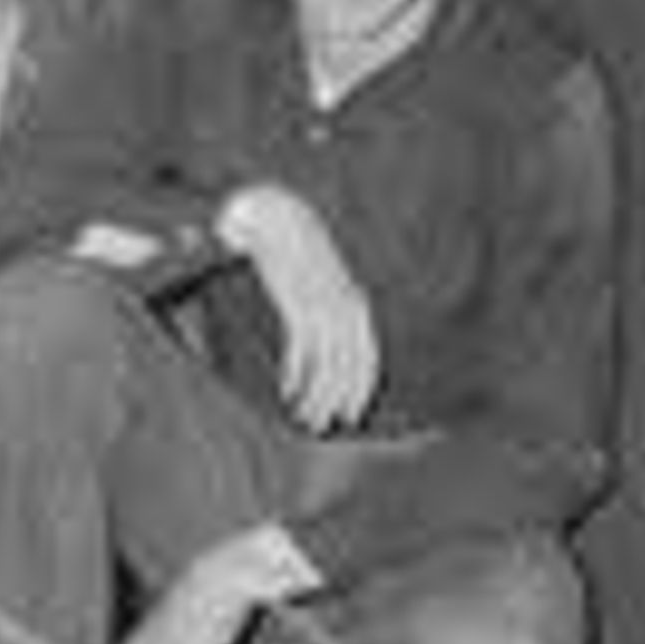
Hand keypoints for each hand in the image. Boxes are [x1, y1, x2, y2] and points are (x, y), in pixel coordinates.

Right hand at [219, 186, 378, 432]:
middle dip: (338, 399)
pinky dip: (296, 374)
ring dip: (316, 395)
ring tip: (304, 418)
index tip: (353, 415)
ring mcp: (323, 304)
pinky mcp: (298, 301)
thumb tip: (321, 349)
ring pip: (327, 363)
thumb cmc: (298, 253)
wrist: (277, 217)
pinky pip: (302, 348)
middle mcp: (345, 304)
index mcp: (354, 301)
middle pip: (349, 365)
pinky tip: (287, 392)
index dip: (361, 387)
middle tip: (325, 425)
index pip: (367, 353)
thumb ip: (325, 312)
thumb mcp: (322, 282)